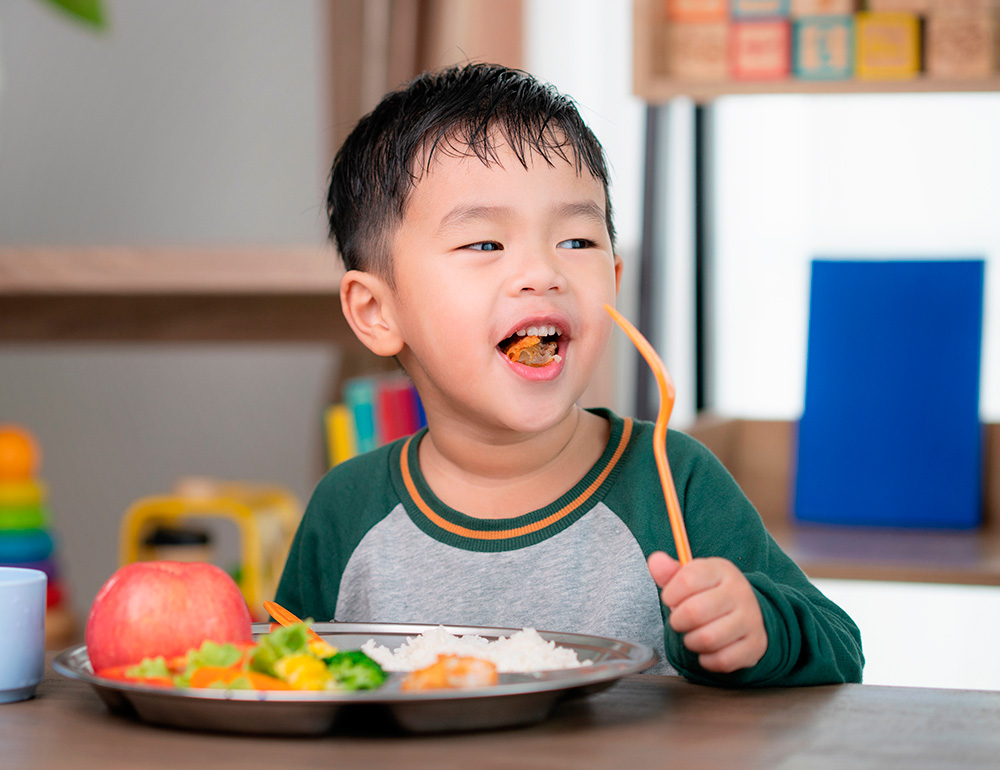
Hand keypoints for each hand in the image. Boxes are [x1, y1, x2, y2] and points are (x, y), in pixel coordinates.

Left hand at [648, 551, 767, 673]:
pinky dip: (707, 660)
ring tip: (693, 634)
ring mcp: (750, 619)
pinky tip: (707, 649)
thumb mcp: (692, 576)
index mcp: (721, 570)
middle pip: (693, 612)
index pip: (687, 580)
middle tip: (680, 620)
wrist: (749, 612)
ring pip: (707, 639)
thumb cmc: (711, 594)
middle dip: (677, 621)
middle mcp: (739, 592)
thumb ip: (668, 571)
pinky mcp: (755, 645)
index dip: (670, 595)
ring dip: (691, 641)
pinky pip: (722, 660)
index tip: (671, 599)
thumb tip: (655, 561)